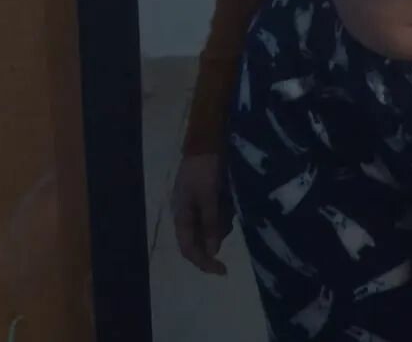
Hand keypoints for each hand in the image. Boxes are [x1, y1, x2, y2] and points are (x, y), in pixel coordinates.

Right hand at [172, 153, 233, 275]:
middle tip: (229, 217)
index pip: (189, 249)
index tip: (223, 270)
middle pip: (202, 238)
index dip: (204, 262)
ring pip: (213, 226)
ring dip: (223, 220)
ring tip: (229, 201)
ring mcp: (198, 204)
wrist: (208, 139)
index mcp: (181, 215)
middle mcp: (188, 213)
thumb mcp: (209, 196)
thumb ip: (210, 223)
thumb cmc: (205, 168)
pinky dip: (226, 210)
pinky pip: (218, 212)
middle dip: (217, 235)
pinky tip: (230, 196)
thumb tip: (212, 252)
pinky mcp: (209, 195)